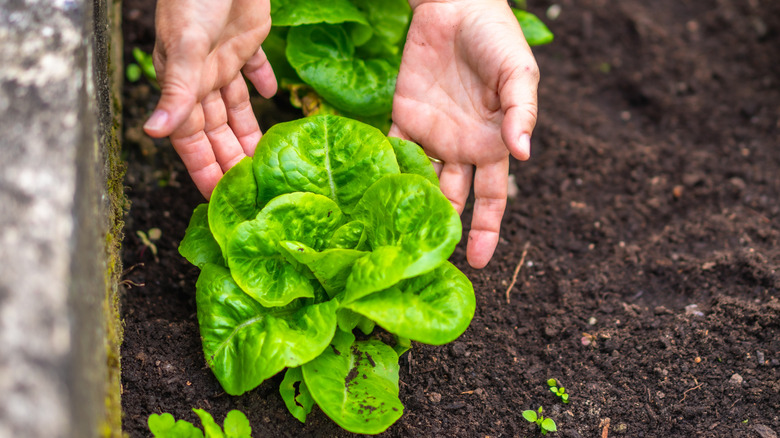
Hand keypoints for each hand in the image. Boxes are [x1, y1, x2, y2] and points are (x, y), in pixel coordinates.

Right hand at [143, 0, 276, 198]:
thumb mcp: (186, 47)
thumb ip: (176, 91)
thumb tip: (152, 133)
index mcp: (184, 83)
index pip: (192, 138)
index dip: (203, 168)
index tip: (215, 199)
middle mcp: (203, 76)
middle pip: (218, 129)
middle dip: (230, 159)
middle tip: (249, 191)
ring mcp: (225, 58)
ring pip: (237, 107)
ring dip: (249, 132)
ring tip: (266, 160)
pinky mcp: (246, 39)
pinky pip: (255, 69)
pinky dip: (264, 83)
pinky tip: (274, 98)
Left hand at [389, 0, 538, 268]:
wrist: (455, 5)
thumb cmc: (496, 39)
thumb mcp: (518, 74)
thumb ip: (522, 113)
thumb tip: (525, 154)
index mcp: (492, 144)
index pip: (491, 199)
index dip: (487, 231)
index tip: (480, 264)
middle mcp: (461, 148)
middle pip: (454, 200)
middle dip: (444, 232)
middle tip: (429, 265)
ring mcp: (431, 135)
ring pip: (421, 183)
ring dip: (411, 209)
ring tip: (398, 241)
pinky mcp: (403, 117)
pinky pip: (392, 150)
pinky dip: (385, 173)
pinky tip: (375, 200)